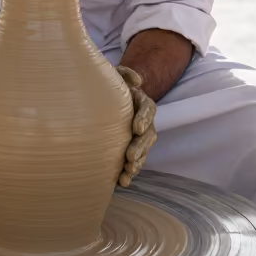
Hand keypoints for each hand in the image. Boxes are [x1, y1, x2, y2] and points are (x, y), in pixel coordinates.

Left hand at [116, 66, 156, 187]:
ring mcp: (139, 137)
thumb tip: (137, 82)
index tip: (137, 129)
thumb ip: (125, 74)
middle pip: (148, 135)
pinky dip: (129, 172)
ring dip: (137, 163)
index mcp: (141, 102)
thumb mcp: (116, 74)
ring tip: (127, 172)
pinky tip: (122, 182)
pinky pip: (134, 161)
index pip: (148, 109)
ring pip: (143, 151)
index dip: (144, 119)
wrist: (107, 98)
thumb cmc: (112, 85)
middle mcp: (144, 121)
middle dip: (140, 147)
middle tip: (129, 157)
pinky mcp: (130, 148)